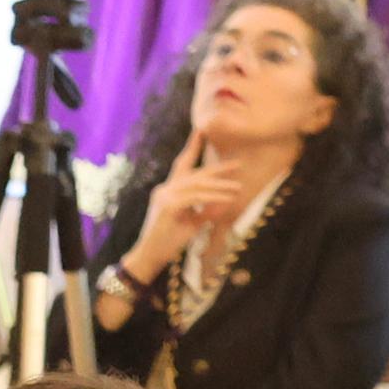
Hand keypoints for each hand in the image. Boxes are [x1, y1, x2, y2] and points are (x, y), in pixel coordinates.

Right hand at [126, 130, 246, 279]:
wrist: (149, 257)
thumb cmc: (168, 242)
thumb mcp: (190, 222)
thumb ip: (203, 211)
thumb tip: (222, 204)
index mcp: (167, 191)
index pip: (181, 165)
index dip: (191, 147)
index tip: (201, 132)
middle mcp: (164, 189)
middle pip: (195, 174)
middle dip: (217, 169)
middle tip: (238, 164)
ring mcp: (165, 196)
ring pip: (198, 185)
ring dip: (221, 187)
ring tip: (238, 188)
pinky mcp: (169, 206)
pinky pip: (197, 197)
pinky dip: (214, 197)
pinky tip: (228, 199)